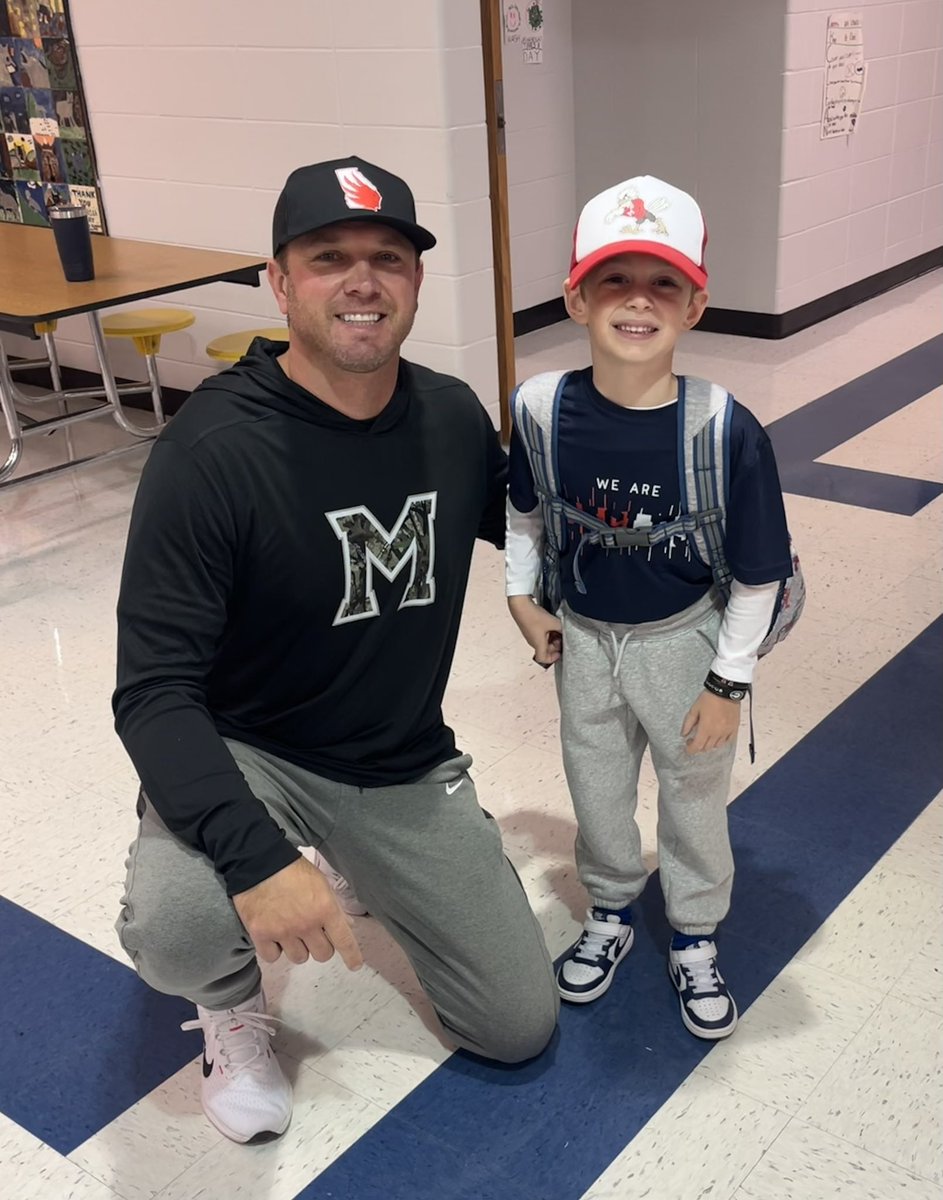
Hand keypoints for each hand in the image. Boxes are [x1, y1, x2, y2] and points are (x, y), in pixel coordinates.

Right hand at [232, 856, 362, 970]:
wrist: (258, 862)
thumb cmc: (292, 869)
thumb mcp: (321, 883)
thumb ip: (333, 906)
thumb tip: (346, 926)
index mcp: (325, 909)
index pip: (344, 940)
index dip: (352, 956)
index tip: (354, 965)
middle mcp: (306, 924)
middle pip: (323, 954)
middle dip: (321, 946)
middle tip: (313, 934)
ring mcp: (283, 932)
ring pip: (299, 958)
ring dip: (298, 948)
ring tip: (291, 931)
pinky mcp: (261, 935)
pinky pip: (273, 957)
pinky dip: (274, 949)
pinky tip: (273, 935)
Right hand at [508, 595, 562, 665]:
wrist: (520, 606)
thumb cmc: (535, 617)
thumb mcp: (553, 623)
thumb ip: (562, 629)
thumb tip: (566, 631)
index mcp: (538, 644)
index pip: (543, 659)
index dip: (553, 659)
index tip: (560, 652)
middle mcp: (533, 642)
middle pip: (545, 650)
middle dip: (555, 646)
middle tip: (561, 638)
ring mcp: (530, 636)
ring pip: (543, 642)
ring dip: (551, 639)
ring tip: (557, 630)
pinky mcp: (529, 629)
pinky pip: (540, 636)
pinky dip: (547, 633)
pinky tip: (551, 625)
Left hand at [681, 690, 740, 754]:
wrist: (725, 690)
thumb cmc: (709, 698)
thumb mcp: (694, 709)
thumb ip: (688, 723)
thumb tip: (683, 734)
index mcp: (706, 728)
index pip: (697, 746)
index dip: (691, 749)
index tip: (687, 747)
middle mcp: (717, 733)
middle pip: (706, 748)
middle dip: (698, 746)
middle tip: (694, 740)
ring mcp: (727, 731)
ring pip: (717, 746)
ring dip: (709, 744)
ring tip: (705, 737)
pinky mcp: (734, 728)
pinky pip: (727, 741)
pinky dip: (721, 741)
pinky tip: (717, 736)